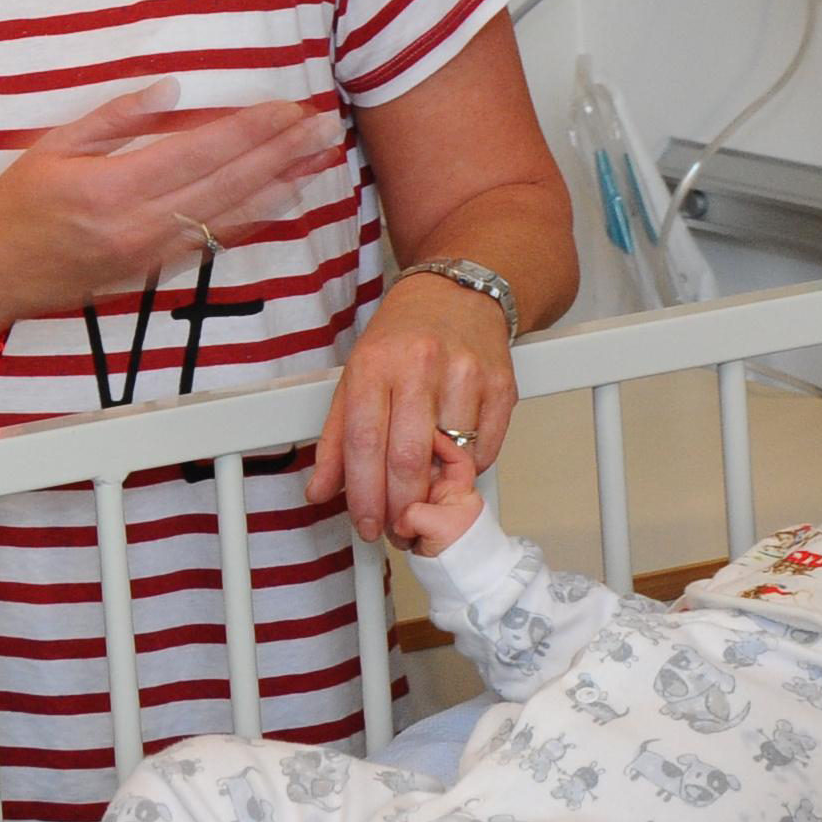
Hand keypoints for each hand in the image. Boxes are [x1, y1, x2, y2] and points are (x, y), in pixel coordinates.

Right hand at [0, 86, 341, 308]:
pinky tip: (283, 198)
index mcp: (109, 188)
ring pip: (230, 216)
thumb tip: (170, 90)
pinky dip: (254, 218)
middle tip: (325, 127)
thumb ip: (114, 118)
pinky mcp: (151, 270)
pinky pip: (214, 241)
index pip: (197, 153)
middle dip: (281, 153)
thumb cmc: (12, 206)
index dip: (248, 130)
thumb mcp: (50, 146)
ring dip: (282, 185)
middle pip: (226, 184)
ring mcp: (148, 253)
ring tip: (321, 159)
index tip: (288, 108)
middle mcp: (137, 225)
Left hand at [310, 271, 516, 543]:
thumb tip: (320, 491)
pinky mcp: (502, 385)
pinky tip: (453, 464)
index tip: (366, 524)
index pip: (362, 442)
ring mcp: (465, 374)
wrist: (460, 293)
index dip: (362, 494)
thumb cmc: (402, 337)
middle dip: (400, 506)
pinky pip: (486, 450)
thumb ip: (336, 437)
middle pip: (407, 458)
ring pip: (451, 459)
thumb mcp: (356, 374)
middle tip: (396, 528)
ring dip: (437, 492)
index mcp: (374, 363)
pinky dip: (468, 470)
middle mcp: (419, 366)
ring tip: (424, 498)